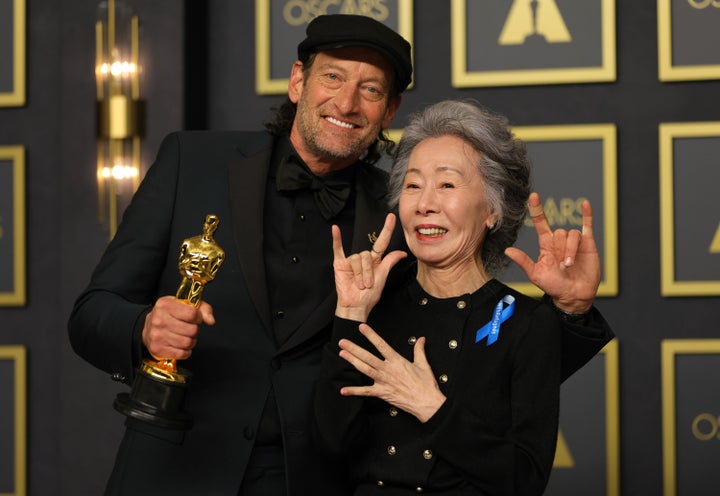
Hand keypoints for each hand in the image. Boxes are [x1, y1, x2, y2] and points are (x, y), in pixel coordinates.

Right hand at [141, 295, 215, 360]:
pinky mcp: (157, 349)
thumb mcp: (184, 305)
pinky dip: (185, 351)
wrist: (148, 328)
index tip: (195, 318)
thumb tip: (211, 321)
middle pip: (192, 330)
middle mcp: (159, 320)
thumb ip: (202, 309)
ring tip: (186, 336)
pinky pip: (182, 354)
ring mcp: (157, 335)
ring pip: (187, 342)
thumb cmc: (170, 315)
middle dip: (195, 330)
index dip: (198, 317)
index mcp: (165, 305)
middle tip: (189, 328)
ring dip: (191, 341)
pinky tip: (180, 345)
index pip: (192, 314)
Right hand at [333, 213, 406, 321]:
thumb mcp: (383, 278)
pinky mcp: (340, 263)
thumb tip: (402, 252)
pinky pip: (338, 249)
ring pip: (356, 259)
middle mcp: (364, 258)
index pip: (381, 242)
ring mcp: (351, 260)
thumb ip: (390, 262)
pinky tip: (335, 229)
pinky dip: (336, 239)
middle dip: (367, 272)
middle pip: (366, 255)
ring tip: (359, 285)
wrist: (355, 306)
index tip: (391, 217)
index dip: (387, 229)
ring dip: (358, 274)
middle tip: (367, 285)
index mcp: (375, 260)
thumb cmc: (369, 296)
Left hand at [338, 323, 445, 422]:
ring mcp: (383, 381)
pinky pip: (366, 392)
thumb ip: (419, 350)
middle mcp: (388, 370)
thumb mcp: (423, 364)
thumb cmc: (426, 385)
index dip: (371, 335)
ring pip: (364, 369)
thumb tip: (421, 339)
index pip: (381, 345)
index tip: (361, 327)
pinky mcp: (382, 393)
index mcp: (397, 361)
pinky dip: (354, 391)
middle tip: (342, 342)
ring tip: (342, 354)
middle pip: (367, 357)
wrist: (427, 402)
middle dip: (354, 348)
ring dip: (352, 361)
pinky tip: (343, 390)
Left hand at [505, 192, 599, 313]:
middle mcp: (559, 242)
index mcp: (546, 246)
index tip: (533, 197)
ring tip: (570, 265)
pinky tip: (585, 204)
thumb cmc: (554, 286)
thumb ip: (523, 261)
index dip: (537, 210)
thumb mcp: (536, 274)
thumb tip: (508, 250)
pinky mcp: (588, 244)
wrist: (574, 295)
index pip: (541, 223)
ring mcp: (574, 242)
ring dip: (571, 249)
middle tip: (562, 265)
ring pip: (572, 234)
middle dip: (561, 249)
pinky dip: (587, 214)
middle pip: (560, 232)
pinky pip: (587, 225)